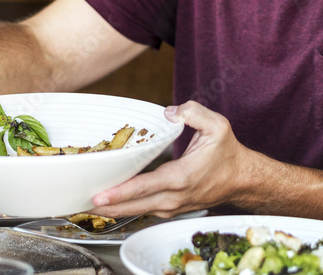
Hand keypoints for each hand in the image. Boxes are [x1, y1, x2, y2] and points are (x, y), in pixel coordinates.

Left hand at [89, 101, 252, 217]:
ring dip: (113, 209)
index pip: (145, 187)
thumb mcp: (217, 125)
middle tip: (80, 203)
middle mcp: (174, 196)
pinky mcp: (171, 208)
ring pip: (137, 211)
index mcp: (181, 177)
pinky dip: (126, 207)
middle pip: (134, 206)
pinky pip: (144, 210)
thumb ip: (193, 112)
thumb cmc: (228, 154)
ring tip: (88, 203)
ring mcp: (172, 206)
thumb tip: (170, 111)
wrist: (242, 179)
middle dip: (107, 207)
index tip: (100, 195)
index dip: (120, 192)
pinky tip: (110, 202)